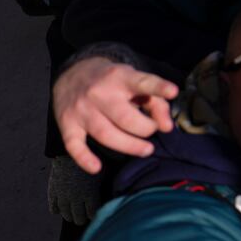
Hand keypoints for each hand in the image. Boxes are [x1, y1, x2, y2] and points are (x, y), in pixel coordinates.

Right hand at [47, 154, 103, 225]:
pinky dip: (56, 210)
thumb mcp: (103, 171)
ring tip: (72, 218)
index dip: (93, 215)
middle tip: (82, 219)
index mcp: (90, 194)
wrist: (70, 152)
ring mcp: (64, 195)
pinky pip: (53, 206)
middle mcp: (76, 198)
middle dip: (81, 219)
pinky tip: (58, 211)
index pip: (92, 212)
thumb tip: (116, 190)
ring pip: (66, 213)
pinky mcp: (53, 191)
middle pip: (78, 216)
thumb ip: (106, 183)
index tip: (94, 216)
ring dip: (69, 216)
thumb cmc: (91, 159)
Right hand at [53, 58, 177, 173]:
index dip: (158, 87)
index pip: (142, 82)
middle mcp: (100, 93)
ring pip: (105, 134)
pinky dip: (84, 159)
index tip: (174, 91)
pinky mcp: (67, 123)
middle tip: (152, 131)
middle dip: (145, 129)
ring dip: (128, 146)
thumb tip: (167, 127)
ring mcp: (82, 109)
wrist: (72, 73)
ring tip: (146, 150)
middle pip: (125, 117)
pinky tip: (97, 167)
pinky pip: (74, 145)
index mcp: (121, 77)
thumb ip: (156, 101)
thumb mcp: (135, 82)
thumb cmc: (113, 82)